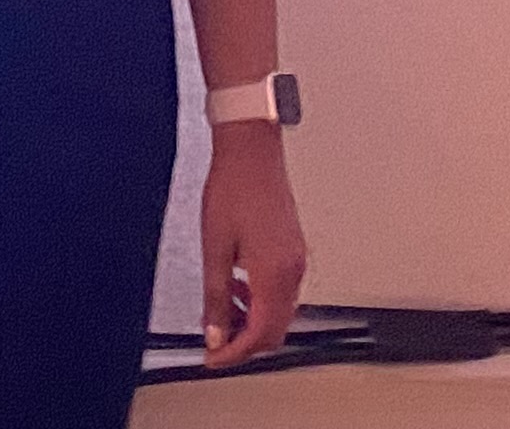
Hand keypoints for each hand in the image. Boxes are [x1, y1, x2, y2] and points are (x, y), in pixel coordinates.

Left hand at [198, 120, 307, 367]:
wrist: (251, 151)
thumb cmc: (232, 189)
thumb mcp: (215, 249)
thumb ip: (216, 298)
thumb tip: (215, 334)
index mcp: (274, 274)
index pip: (260, 334)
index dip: (234, 354)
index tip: (213, 359)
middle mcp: (292, 271)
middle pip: (276, 330)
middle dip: (245, 343)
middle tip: (216, 342)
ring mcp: (297, 260)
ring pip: (280, 313)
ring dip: (253, 322)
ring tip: (222, 313)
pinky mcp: (294, 249)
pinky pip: (282, 291)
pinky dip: (261, 302)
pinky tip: (238, 288)